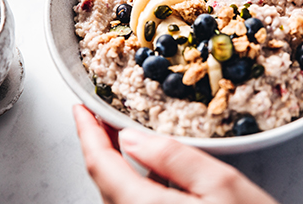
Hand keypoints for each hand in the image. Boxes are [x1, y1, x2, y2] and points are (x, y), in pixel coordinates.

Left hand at [73, 105, 278, 203]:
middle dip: (99, 144)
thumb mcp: (221, 185)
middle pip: (105, 181)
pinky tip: (148, 167)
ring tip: (120, 134)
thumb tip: (132, 138)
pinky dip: (133, 181)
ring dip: (115, 163)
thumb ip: (173, 158)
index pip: (101, 165)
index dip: (87, 132)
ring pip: (117, 194)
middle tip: (100, 114)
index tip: (81, 108)